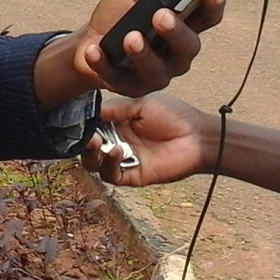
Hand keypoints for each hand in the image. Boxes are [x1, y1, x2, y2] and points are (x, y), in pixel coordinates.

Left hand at [80, 0, 225, 97]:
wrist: (87, 39)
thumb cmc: (118, 15)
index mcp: (183, 25)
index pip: (207, 16)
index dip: (214, 5)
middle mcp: (176, 53)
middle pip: (188, 46)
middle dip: (176, 31)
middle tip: (161, 16)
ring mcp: (156, 73)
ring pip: (157, 69)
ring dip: (143, 53)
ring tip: (129, 37)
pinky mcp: (131, 87)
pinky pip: (120, 79)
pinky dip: (105, 64)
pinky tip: (94, 50)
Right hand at [80, 93, 211, 186]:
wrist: (198, 136)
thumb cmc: (175, 115)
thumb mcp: (143, 104)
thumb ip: (117, 108)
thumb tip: (92, 111)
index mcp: (119, 123)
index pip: (93, 126)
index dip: (85, 125)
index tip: (81, 119)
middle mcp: (119, 141)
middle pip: (89, 147)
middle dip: (84, 142)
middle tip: (87, 135)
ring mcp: (125, 159)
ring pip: (95, 164)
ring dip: (91, 154)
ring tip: (96, 142)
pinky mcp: (133, 175)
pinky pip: (112, 175)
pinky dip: (109, 164)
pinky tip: (117, 151)